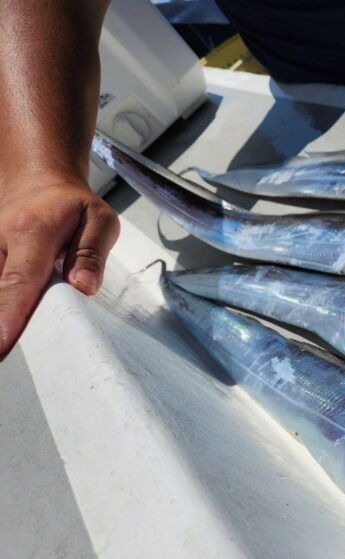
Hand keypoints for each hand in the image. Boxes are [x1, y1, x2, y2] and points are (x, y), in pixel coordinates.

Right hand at [0, 172, 118, 357]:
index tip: (2, 344)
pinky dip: (3, 309)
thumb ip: (92, 253)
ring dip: (2, 319)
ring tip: (10, 348)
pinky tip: (8, 333)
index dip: (9, 315)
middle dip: (1, 327)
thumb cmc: (73, 206)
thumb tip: (85, 287)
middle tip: (7, 356)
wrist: (37, 182)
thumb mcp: (100, 220)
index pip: (19, 281)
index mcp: (30, 232)